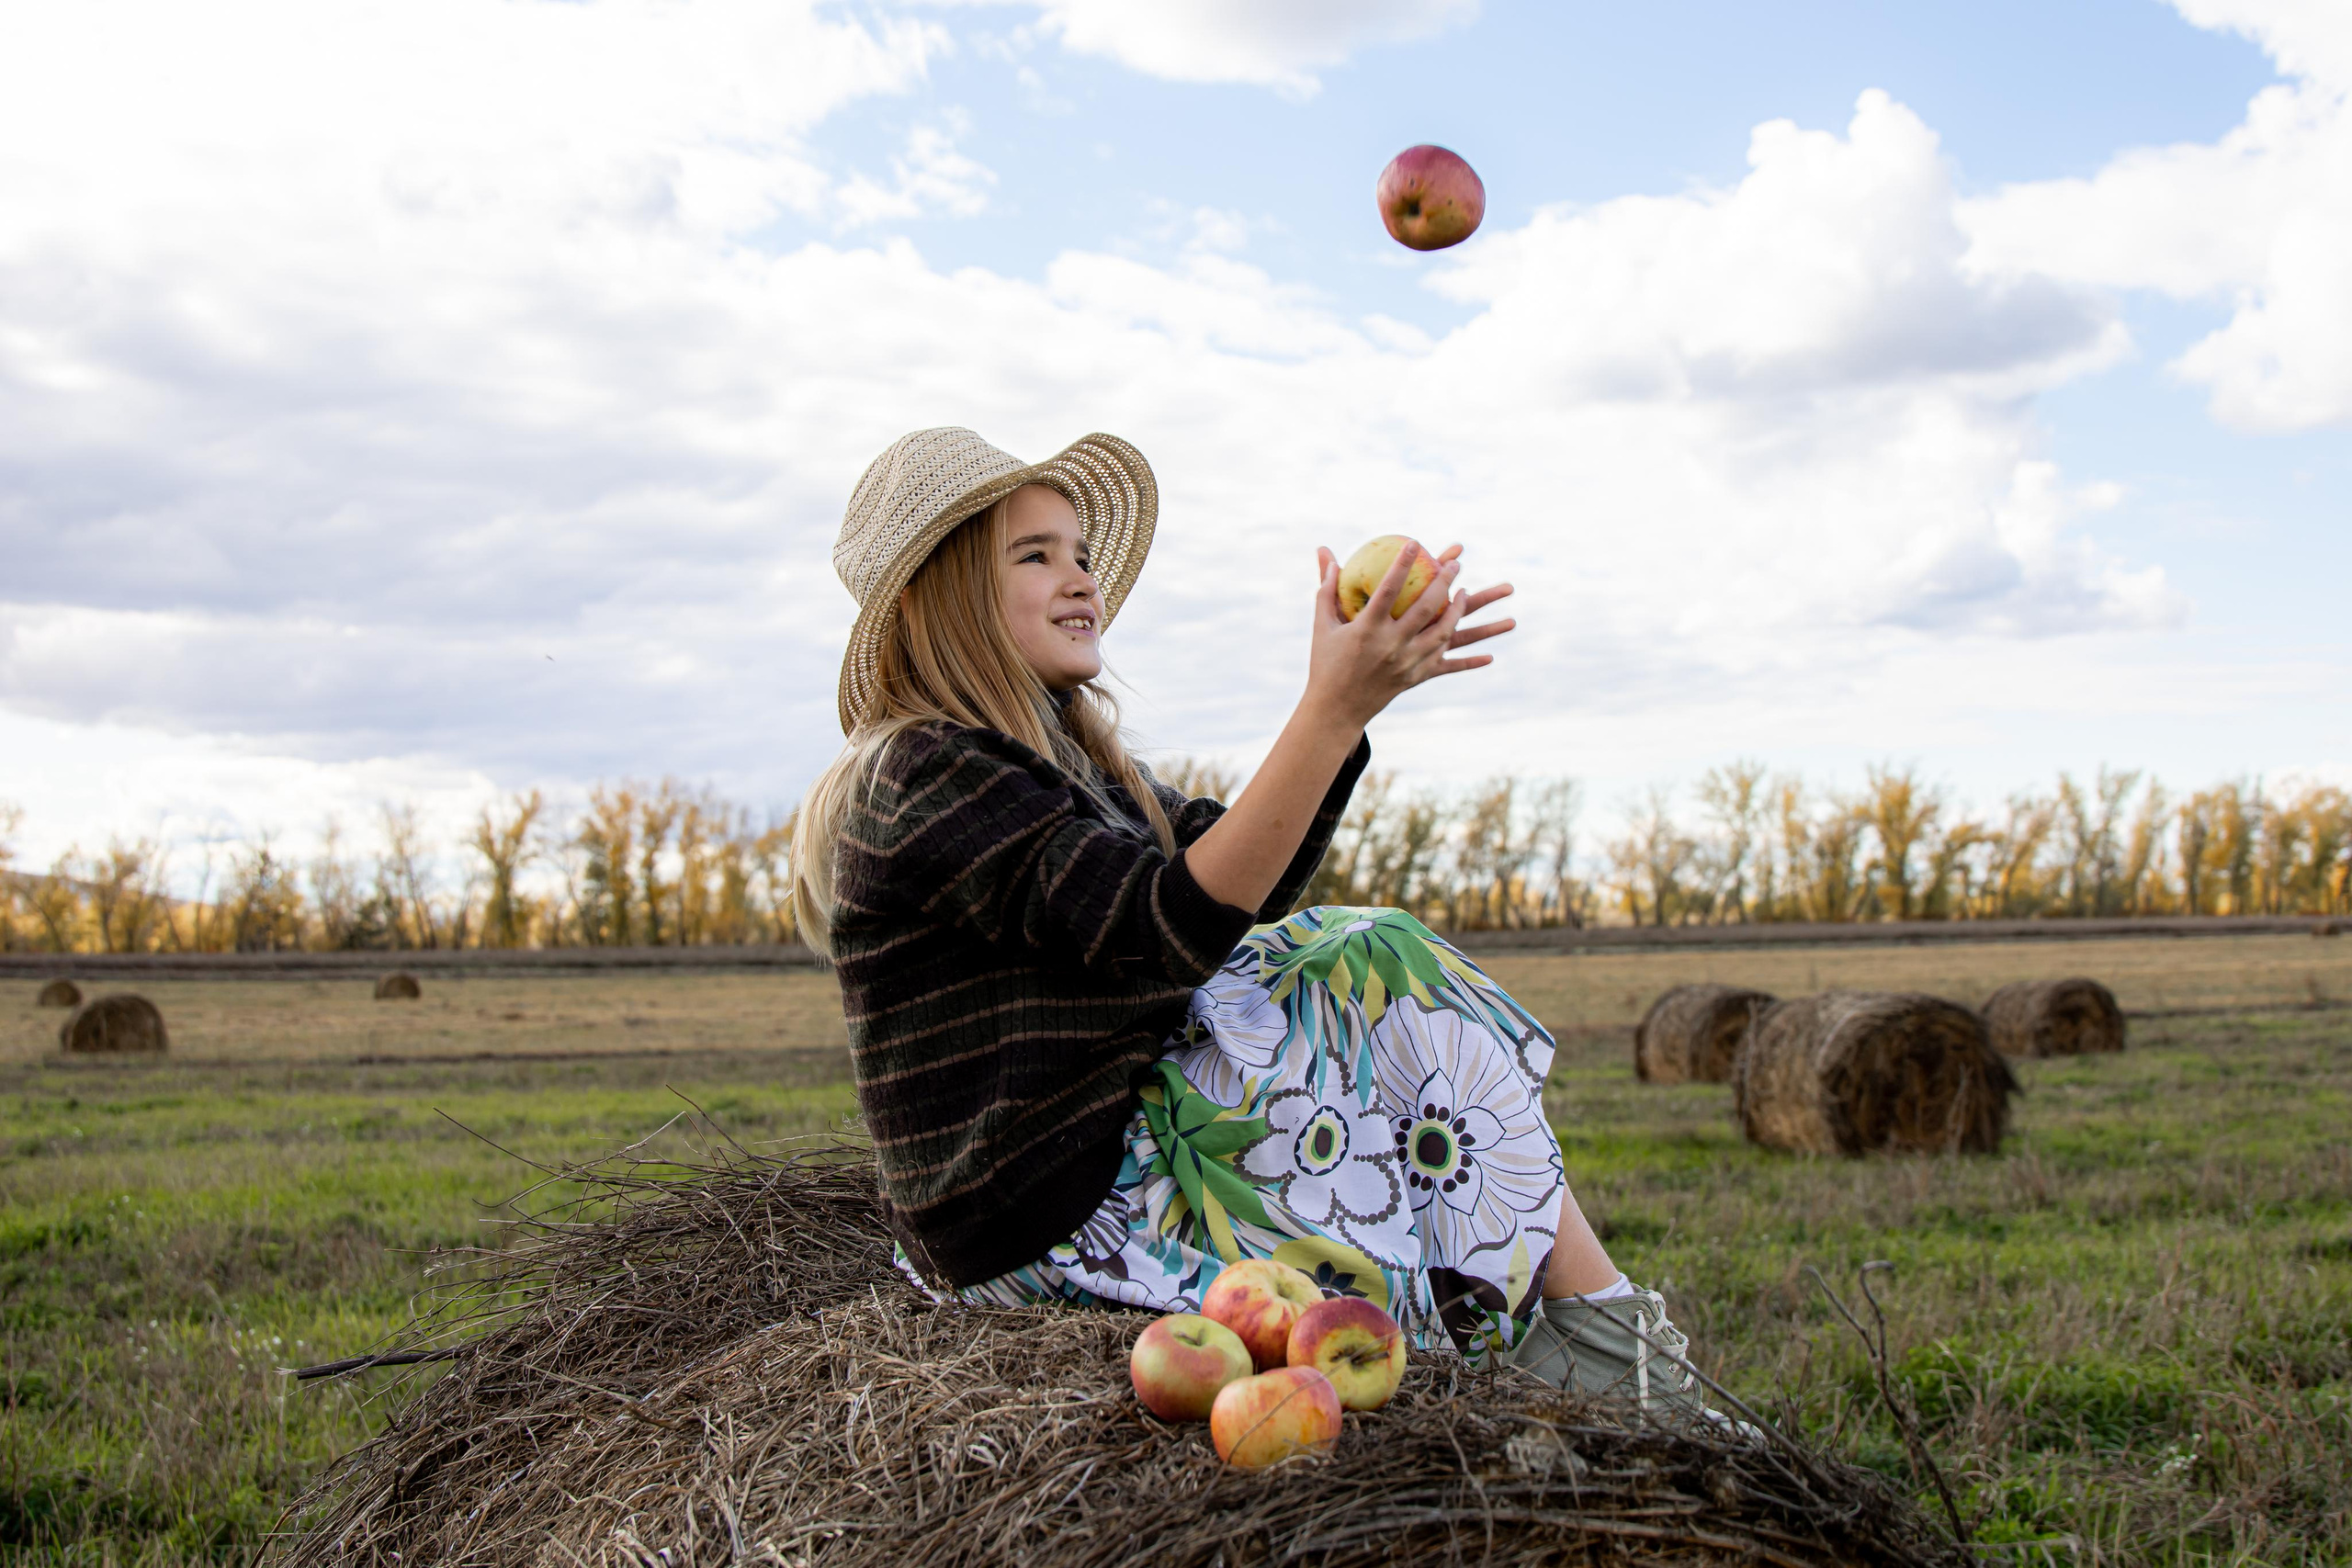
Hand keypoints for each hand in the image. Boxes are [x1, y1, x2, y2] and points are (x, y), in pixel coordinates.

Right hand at [1302, 541, 1514, 730]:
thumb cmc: (1326, 663)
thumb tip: (1327, 554)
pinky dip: (1470, 662)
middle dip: (1443, 583)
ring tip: (1467, 593)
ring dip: (1459, 612)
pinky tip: (1490, 657)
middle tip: (1455, 564)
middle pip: (1425, 609)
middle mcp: (1391, 646)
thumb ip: (1327, 589)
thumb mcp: (1323, 626)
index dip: (1402, 565)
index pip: (1387, 590)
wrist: (1336, 708)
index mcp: (1367, 630)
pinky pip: (1448, 667)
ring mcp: (1406, 663)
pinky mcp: (1415, 678)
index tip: (1415, 542)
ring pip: (1443, 635)